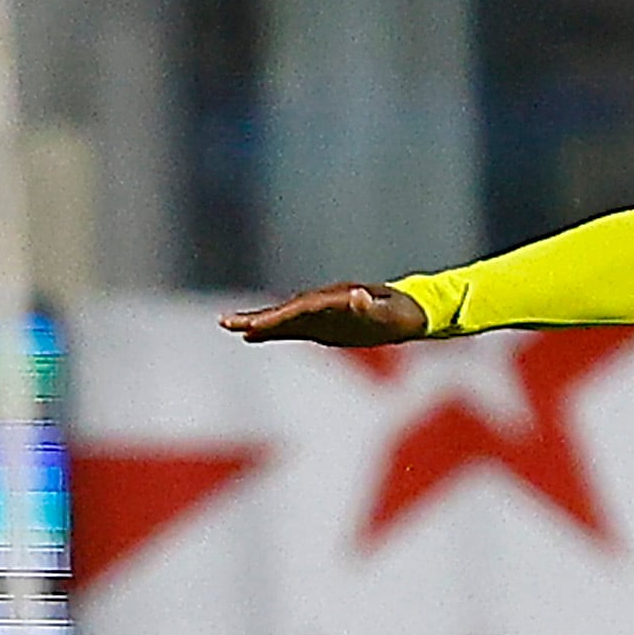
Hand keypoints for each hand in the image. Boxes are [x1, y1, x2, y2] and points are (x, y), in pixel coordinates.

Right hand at [220, 282, 429, 345]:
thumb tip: (359, 297)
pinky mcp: (320, 325)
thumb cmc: (400, 313)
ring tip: (226, 324)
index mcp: (336, 298)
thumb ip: (373, 306)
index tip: (258, 325)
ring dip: (257, 322)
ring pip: (283, 318)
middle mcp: (323, 302)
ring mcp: (320, 313)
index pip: (302, 307)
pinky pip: (291, 328)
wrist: (406, 311)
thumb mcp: (390, 312)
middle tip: (227, 322)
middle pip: (285, 310)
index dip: (280, 316)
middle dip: (258, 317)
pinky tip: (249, 337)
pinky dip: (270, 332)